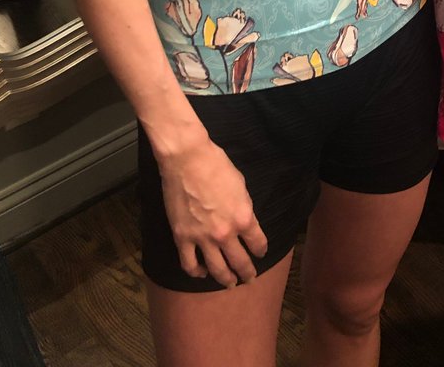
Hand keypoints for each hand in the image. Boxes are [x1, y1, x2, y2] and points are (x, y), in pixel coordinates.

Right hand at [159, 139, 268, 285]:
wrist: (187, 159)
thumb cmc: (217, 165)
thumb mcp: (241, 186)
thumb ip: (244, 209)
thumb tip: (244, 221)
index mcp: (244, 218)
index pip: (258, 243)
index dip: (261, 250)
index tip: (260, 253)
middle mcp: (225, 233)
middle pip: (240, 261)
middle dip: (247, 272)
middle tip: (249, 278)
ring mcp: (202, 238)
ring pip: (217, 269)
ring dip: (226, 279)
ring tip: (230, 284)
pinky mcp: (182, 237)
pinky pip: (190, 264)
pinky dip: (196, 272)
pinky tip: (202, 273)